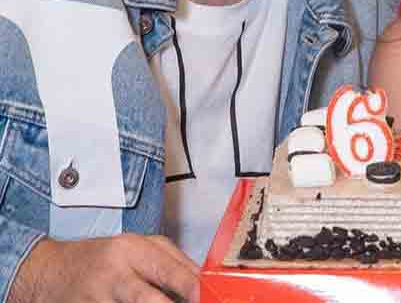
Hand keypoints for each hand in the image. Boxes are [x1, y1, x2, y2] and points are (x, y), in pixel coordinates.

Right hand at [10, 234, 198, 302]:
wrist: (48, 271)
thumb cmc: (100, 258)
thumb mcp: (137, 247)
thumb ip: (172, 261)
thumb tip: (202, 280)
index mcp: (131, 250)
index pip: (171, 271)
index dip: (194, 289)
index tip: (209, 298)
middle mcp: (113, 274)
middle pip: (149, 300)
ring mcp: (96, 299)